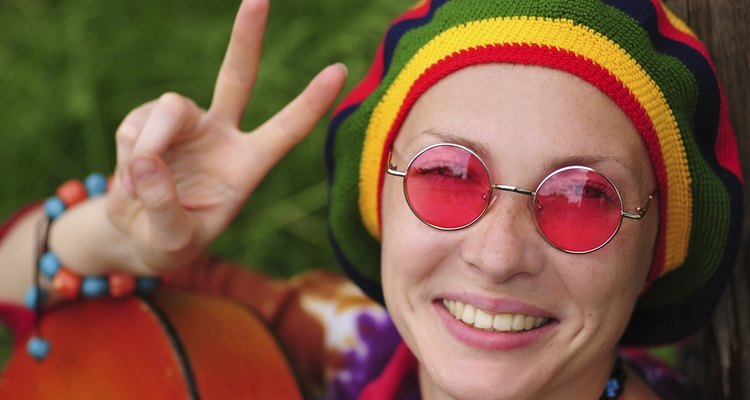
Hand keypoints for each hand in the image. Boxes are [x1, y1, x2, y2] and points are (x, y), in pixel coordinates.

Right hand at [105, 0, 346, 273]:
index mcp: (248, 166)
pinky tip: (131, 172)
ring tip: (141, 181)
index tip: (339, 70)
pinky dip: (127, 150)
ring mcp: (187, 125)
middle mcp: (222, 136)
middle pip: (236, 77)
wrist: (137, 235)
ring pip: (169, 108)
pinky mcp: (150, 121)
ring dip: (149, 142)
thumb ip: (164, 206)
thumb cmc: (171, 241)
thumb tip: (145, 159)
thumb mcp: (174, 240)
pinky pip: (135, 124)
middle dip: (246, 38)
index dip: (310, 102)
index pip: (285, 130)